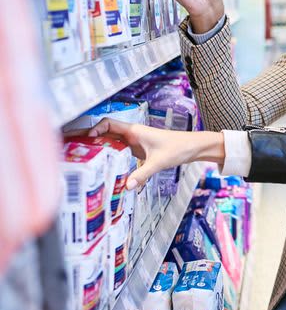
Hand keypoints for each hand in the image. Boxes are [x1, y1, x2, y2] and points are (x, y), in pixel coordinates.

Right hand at [77, 118, 224, 188]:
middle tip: (69, 143)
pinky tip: (99, 164)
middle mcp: (132, 134)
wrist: (192, 147)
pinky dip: (107, 154)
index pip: (108, 123)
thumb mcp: (159, 162)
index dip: (95, 129)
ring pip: (110, 141)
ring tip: (79, 155)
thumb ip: (143, 173)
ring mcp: (133, 142)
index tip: (86, 141)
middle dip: (88, 137)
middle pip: (104, 132)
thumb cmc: (178, 148)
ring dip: (96, 146)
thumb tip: (128, 186)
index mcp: (134, 131)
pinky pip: (118, 150)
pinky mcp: (137, 150)